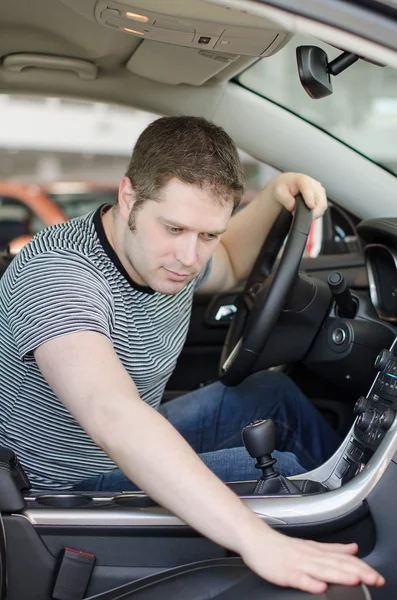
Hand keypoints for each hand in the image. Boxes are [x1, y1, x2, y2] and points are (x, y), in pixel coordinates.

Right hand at [239, 526, 384, 593]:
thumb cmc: (281, 546)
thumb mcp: (311, 545)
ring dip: (339, 575)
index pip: (344, 558)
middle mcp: (310, 556)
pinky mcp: (285, 572)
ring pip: (321, 569)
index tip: (378, 576)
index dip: (362, 567)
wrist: (255, 539)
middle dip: (358, 572)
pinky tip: (320, 587)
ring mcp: (298, 564)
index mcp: (317, 550)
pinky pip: (299, 578)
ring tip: (355, 580)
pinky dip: (310, 583)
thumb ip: (333, 548)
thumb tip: (353, 548)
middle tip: (375, 579)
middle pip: (337, 564)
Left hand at [269, 172, 326, 219]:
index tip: (310, 206)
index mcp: (303, 179)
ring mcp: (319, 190)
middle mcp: (314, 183)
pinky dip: (317, 213)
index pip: (309, 189)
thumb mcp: (279, 192)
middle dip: (312, 211)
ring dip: (315, 213)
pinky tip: (308, 213)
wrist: (287, 185)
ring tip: (303, 215)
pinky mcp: (321, 196)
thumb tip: (292, 206)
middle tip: (300, 216)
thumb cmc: (284, 187)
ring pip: (323, 205)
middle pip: (319, 199)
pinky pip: (322, 207)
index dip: (310, 198)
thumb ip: (285, 199)